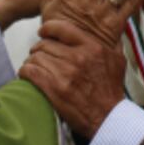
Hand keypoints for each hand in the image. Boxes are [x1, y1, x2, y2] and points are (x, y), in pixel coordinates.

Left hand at [20, 19, 125, 137]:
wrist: (108, 118)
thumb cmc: (112, 89)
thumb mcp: (118, 59)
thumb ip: (111, 41)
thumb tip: (109, 27)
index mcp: (92, 47)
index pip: (61, 28)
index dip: (47, 28)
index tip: (43, 32)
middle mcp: (78, 57)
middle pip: (45, 44)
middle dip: (38, 49)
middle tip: (39, 55)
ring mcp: (65, 74)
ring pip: (35, 57)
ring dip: (32, 62)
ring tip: (33, 67)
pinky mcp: (54, 89)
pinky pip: (30, 72)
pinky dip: (25, 72)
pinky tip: (27, 75)